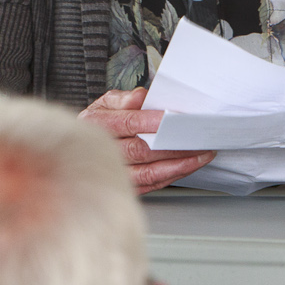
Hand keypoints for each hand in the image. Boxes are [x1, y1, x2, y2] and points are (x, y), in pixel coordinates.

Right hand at [78, 87, 214, 194]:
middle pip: (141, 150)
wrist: (83, 149)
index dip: (153, 122)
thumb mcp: (105, 103)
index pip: (128, 123)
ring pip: (149, 172)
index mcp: (98, 124)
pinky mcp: (126, 187)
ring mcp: (115, 173)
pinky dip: (173, 176)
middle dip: (173, 144)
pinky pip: (152, 184)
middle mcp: (104, 151)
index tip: (175, 119)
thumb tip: (142, 98)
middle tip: (196, 137)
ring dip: (179, 164)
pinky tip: (188, 166)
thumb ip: (124, 98)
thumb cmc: (100, 124)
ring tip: (201, 154)